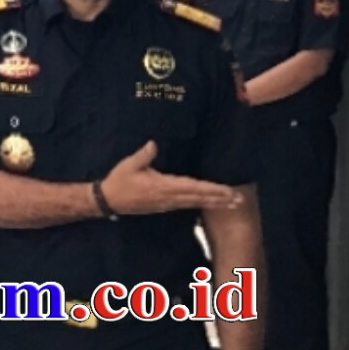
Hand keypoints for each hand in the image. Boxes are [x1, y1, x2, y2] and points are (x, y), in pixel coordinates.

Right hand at [99, 141, 243, 214]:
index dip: (211, 189)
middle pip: (199, 198)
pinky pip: (188, 205)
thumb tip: (153, 143)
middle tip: (239, 200)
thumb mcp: (129, 165)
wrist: (108, 200)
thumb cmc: (119, 181)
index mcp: (163, 186)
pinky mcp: (165, 206)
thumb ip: (143, 155)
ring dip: (214, 203)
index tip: (228, 190)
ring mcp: (167, 203)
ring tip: (232, 204)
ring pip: (195, 203)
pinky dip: (202, 204)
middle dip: (219, 199)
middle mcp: (169, 197)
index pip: (193, 187)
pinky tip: (211, 204)